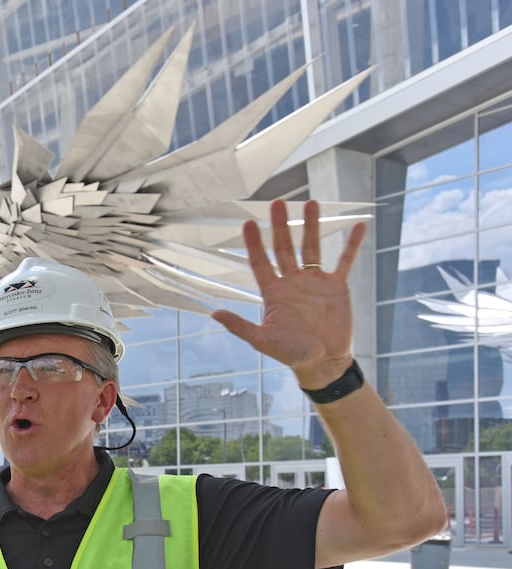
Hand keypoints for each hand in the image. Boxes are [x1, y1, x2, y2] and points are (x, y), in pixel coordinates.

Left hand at [212, 199, 367, 389]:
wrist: (322, 361)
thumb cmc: (291, 353)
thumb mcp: (263, 340)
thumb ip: (240, 326)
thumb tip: (214, 314)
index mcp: (273, 292)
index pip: (261, 261)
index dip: (254, 243)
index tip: (249, 223)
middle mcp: (292, 282)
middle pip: (284, 247)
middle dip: (280, 225)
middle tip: (278, 202)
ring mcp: (314, 282)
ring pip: (311, 247)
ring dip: (311, 226)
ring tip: (311, 203)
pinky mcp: (336, 286)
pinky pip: (345, 261)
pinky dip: (352, 244)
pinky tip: (358, 226)